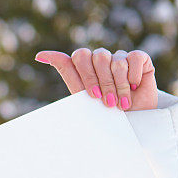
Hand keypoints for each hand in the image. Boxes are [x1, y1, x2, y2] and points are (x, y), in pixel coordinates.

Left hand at [34, 48, 157, 110]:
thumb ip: (65, 71)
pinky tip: (134, 88)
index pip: (80, 56)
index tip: (92, 96)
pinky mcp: (139, 59)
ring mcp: (120, 58)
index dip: (86, 75)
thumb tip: (39, 54)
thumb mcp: (82, 95)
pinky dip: (134, 76)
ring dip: (120, 86)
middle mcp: (102, 60)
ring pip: (117, 60)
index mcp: (85, 67)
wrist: (133, 122)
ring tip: (123, 104)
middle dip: (103, 83)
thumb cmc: (104, 112)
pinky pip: (135, 58)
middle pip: (98, 56)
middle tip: (108, 104)